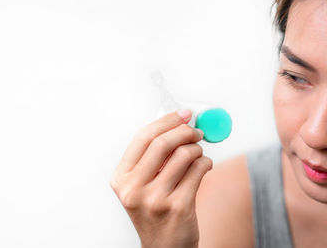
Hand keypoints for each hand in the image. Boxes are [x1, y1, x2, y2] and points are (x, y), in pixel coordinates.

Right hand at [110, 109, 212, 247]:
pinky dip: (206, 162)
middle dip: (184, 131)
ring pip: (184, 155)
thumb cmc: (154, 211)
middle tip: (196, 131)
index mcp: (121, 179)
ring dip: (197, 149)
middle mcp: (133, 189)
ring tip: (198, 154)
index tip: (182, 114)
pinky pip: (198, 170)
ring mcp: (155, 199)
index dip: (166, 121)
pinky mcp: (178, 207)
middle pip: (162, 143)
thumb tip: (176, 124)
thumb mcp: (141, 185)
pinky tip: (203, 166)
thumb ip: (152, 157)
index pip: (142, 138)